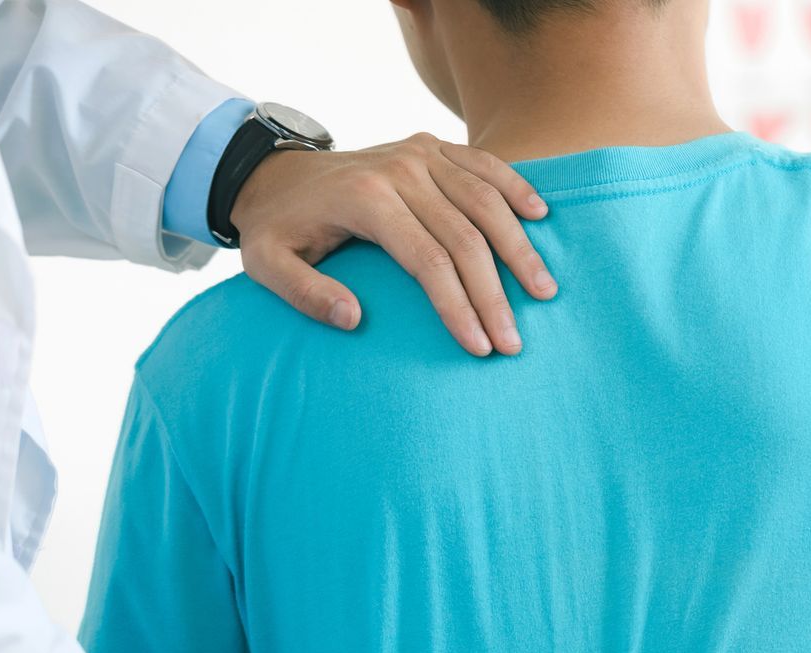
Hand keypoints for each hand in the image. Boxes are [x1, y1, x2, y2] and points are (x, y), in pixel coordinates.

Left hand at [233, 133, 557, 355]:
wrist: (273, 173)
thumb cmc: (277, 227)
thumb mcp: (266, 264)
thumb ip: (305, 294)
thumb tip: (354, 320)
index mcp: (365, 198)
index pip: (428, 260)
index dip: (459, 307)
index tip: (480, 348)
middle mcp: (399, 169)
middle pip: (465, 237)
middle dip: (495, 295)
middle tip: (514, 343)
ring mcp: (419, 152)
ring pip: (485, 201)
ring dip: (519, 249)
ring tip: (544, 292)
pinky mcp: (431, 146)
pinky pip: (484, 163)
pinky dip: (515, 188)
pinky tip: (541, 217)